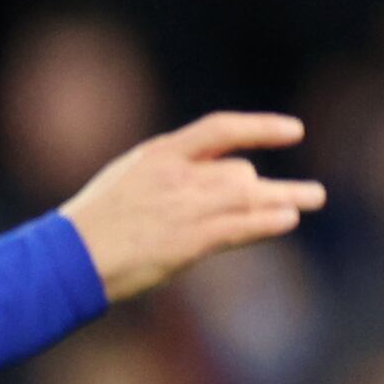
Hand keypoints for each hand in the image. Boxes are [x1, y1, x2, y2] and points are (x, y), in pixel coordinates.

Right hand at [62, 114, 322, 303]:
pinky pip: (241, 226)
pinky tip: (289, 219)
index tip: (295, 130)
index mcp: (159, 154)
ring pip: (249, 197)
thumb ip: (172, 173)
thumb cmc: (94, 222)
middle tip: (309, 194)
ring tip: (314, 198)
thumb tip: (215, 177)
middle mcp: (177, 175)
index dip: (261, 127)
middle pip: (240, 173)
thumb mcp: (130, 179)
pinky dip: (268, 222)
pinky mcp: (191, 240)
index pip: (220, 129)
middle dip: (267, 188)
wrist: (70, 256)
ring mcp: (185, 207)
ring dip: (286, 198)